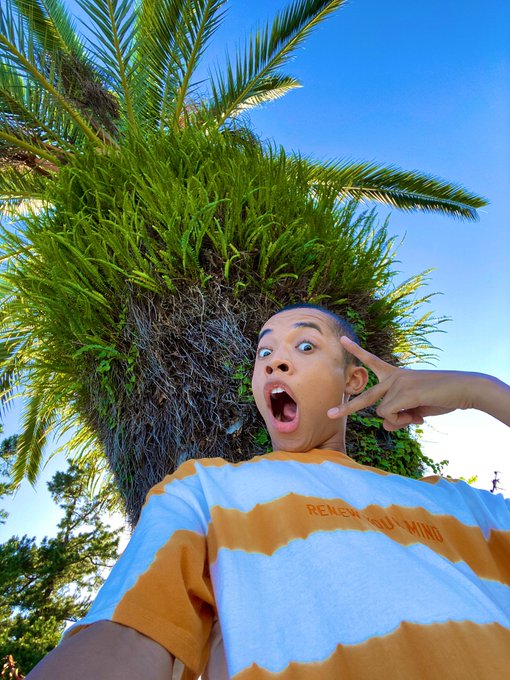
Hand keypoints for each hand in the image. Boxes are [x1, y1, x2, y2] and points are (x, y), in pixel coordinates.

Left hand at [327, 337, 478, 430]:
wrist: (463, 389)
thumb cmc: (441, 397)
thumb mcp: (414, 409)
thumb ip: (397, 416)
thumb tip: (384, 424)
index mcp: (397, 375)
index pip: (373, 361)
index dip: (357, 351)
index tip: (342, 340)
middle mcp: (394, 377)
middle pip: (366, 397)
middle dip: (347, 408)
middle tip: (329, 414)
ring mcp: (397, 383)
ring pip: (382, 412)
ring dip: (399, 420)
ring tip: (417, 415)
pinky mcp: (403, 392)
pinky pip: (390, 415)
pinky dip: (401, 420)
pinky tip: (418, 416)